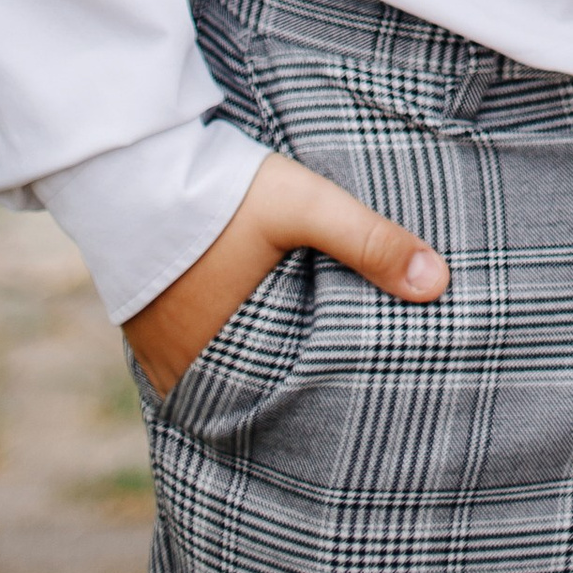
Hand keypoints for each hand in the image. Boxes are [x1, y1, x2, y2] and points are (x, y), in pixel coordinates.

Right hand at [122, 149, 447, 395]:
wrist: (133, 163)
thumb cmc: (220, 191)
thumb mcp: (304, 207)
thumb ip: (369, 241)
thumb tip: (438, 284)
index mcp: (221, 360)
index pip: (280, 407)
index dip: (316, 407)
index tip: (354, 409)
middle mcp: (183, 371)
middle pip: (248, 396)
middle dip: (287, 393)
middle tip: (336, 398)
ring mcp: (157, 356)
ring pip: (220, 380)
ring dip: (253, 372)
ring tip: (297, 367)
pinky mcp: (144, 332)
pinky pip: (193, 360)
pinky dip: (223, 354)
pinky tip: (250, 337)